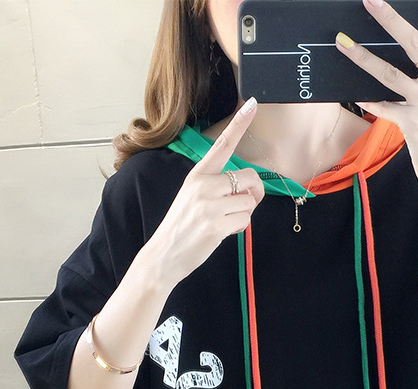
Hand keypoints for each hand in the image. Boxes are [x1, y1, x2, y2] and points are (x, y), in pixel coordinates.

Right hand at [141, 97, 265, 287]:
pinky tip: (223, 232)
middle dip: (253, 193)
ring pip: (250, 201)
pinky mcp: (216, 226)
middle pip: (249, 178)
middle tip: (240, 205)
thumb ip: (216, 187)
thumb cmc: (181, 227)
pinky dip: (239, 228)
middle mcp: (203, 186)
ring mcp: (209, 206)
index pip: (222, 145)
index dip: (239, 124)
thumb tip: (246, 187)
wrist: (163, 255)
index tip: (254, 104)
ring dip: (244, 213)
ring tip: (224, 221)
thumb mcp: (192, 197)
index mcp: (197, 175)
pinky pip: (245, 221)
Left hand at [336, 0, 417, 208]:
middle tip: (370, 1)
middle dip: (390, 19)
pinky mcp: (412, 125)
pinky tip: (353, 92)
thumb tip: (414, 49)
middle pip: (416, 41)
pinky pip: (383, 107)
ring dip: (363, 58)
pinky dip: (367, 100)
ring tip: (343, 43)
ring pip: (390, 74)